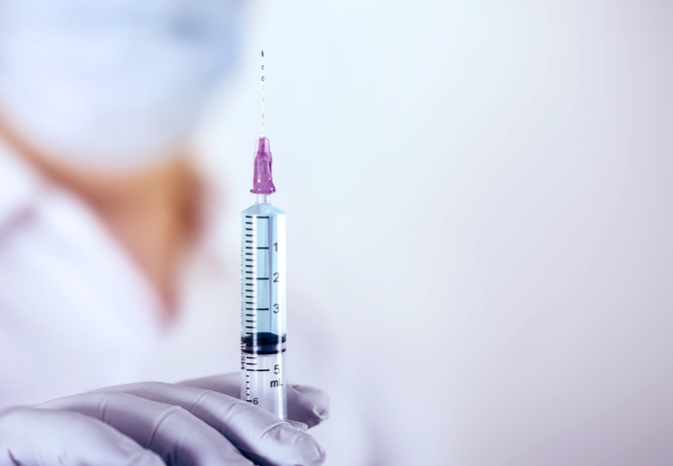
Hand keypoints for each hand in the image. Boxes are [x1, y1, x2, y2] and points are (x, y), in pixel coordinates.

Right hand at [0, 373, 328, 465]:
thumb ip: (199, 460)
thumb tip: (270, 458)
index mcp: (143, 418)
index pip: (216, 397)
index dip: (270, 398)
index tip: (321, 407)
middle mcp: (115, 409)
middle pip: (197, 404)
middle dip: (259, 426)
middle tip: (308, 455)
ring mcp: (70, 416)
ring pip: (158, 417)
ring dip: (212, 450)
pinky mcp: (24, 432)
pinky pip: (89, 438)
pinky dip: (130, 460)